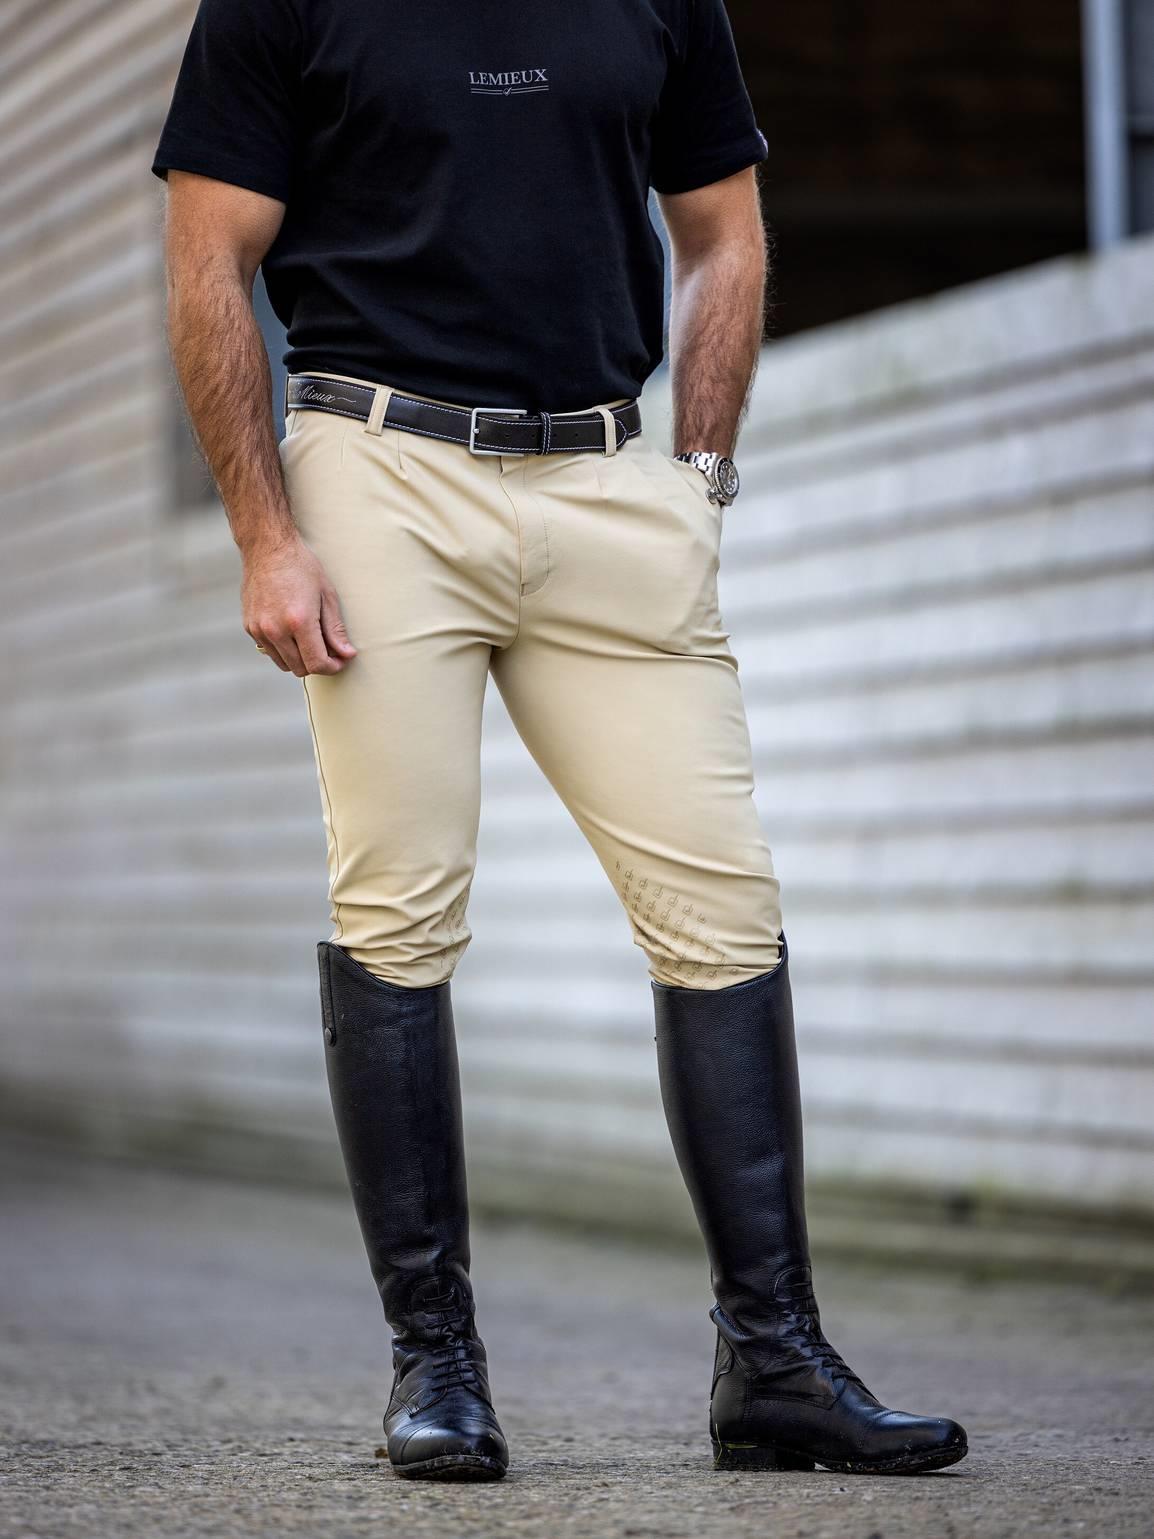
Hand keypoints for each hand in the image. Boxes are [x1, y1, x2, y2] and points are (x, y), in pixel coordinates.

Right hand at [242, 534, 356, 676]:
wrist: (268, 548)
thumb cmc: (301, 567)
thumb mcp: (326, 595)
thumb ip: (335, 629)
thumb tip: (346, 654)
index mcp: (298, 621)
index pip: (317, 664)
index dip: (332, 667)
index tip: (340, 660)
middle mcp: (276, 629)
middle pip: (300, 669)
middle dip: (318, 664)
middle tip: (329, 650)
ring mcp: (259, 630)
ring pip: (284, 664)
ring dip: (300, 659)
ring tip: (311, 640)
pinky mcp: (250, 627)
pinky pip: (270, 651)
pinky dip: (284, 649)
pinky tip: (293, 632)